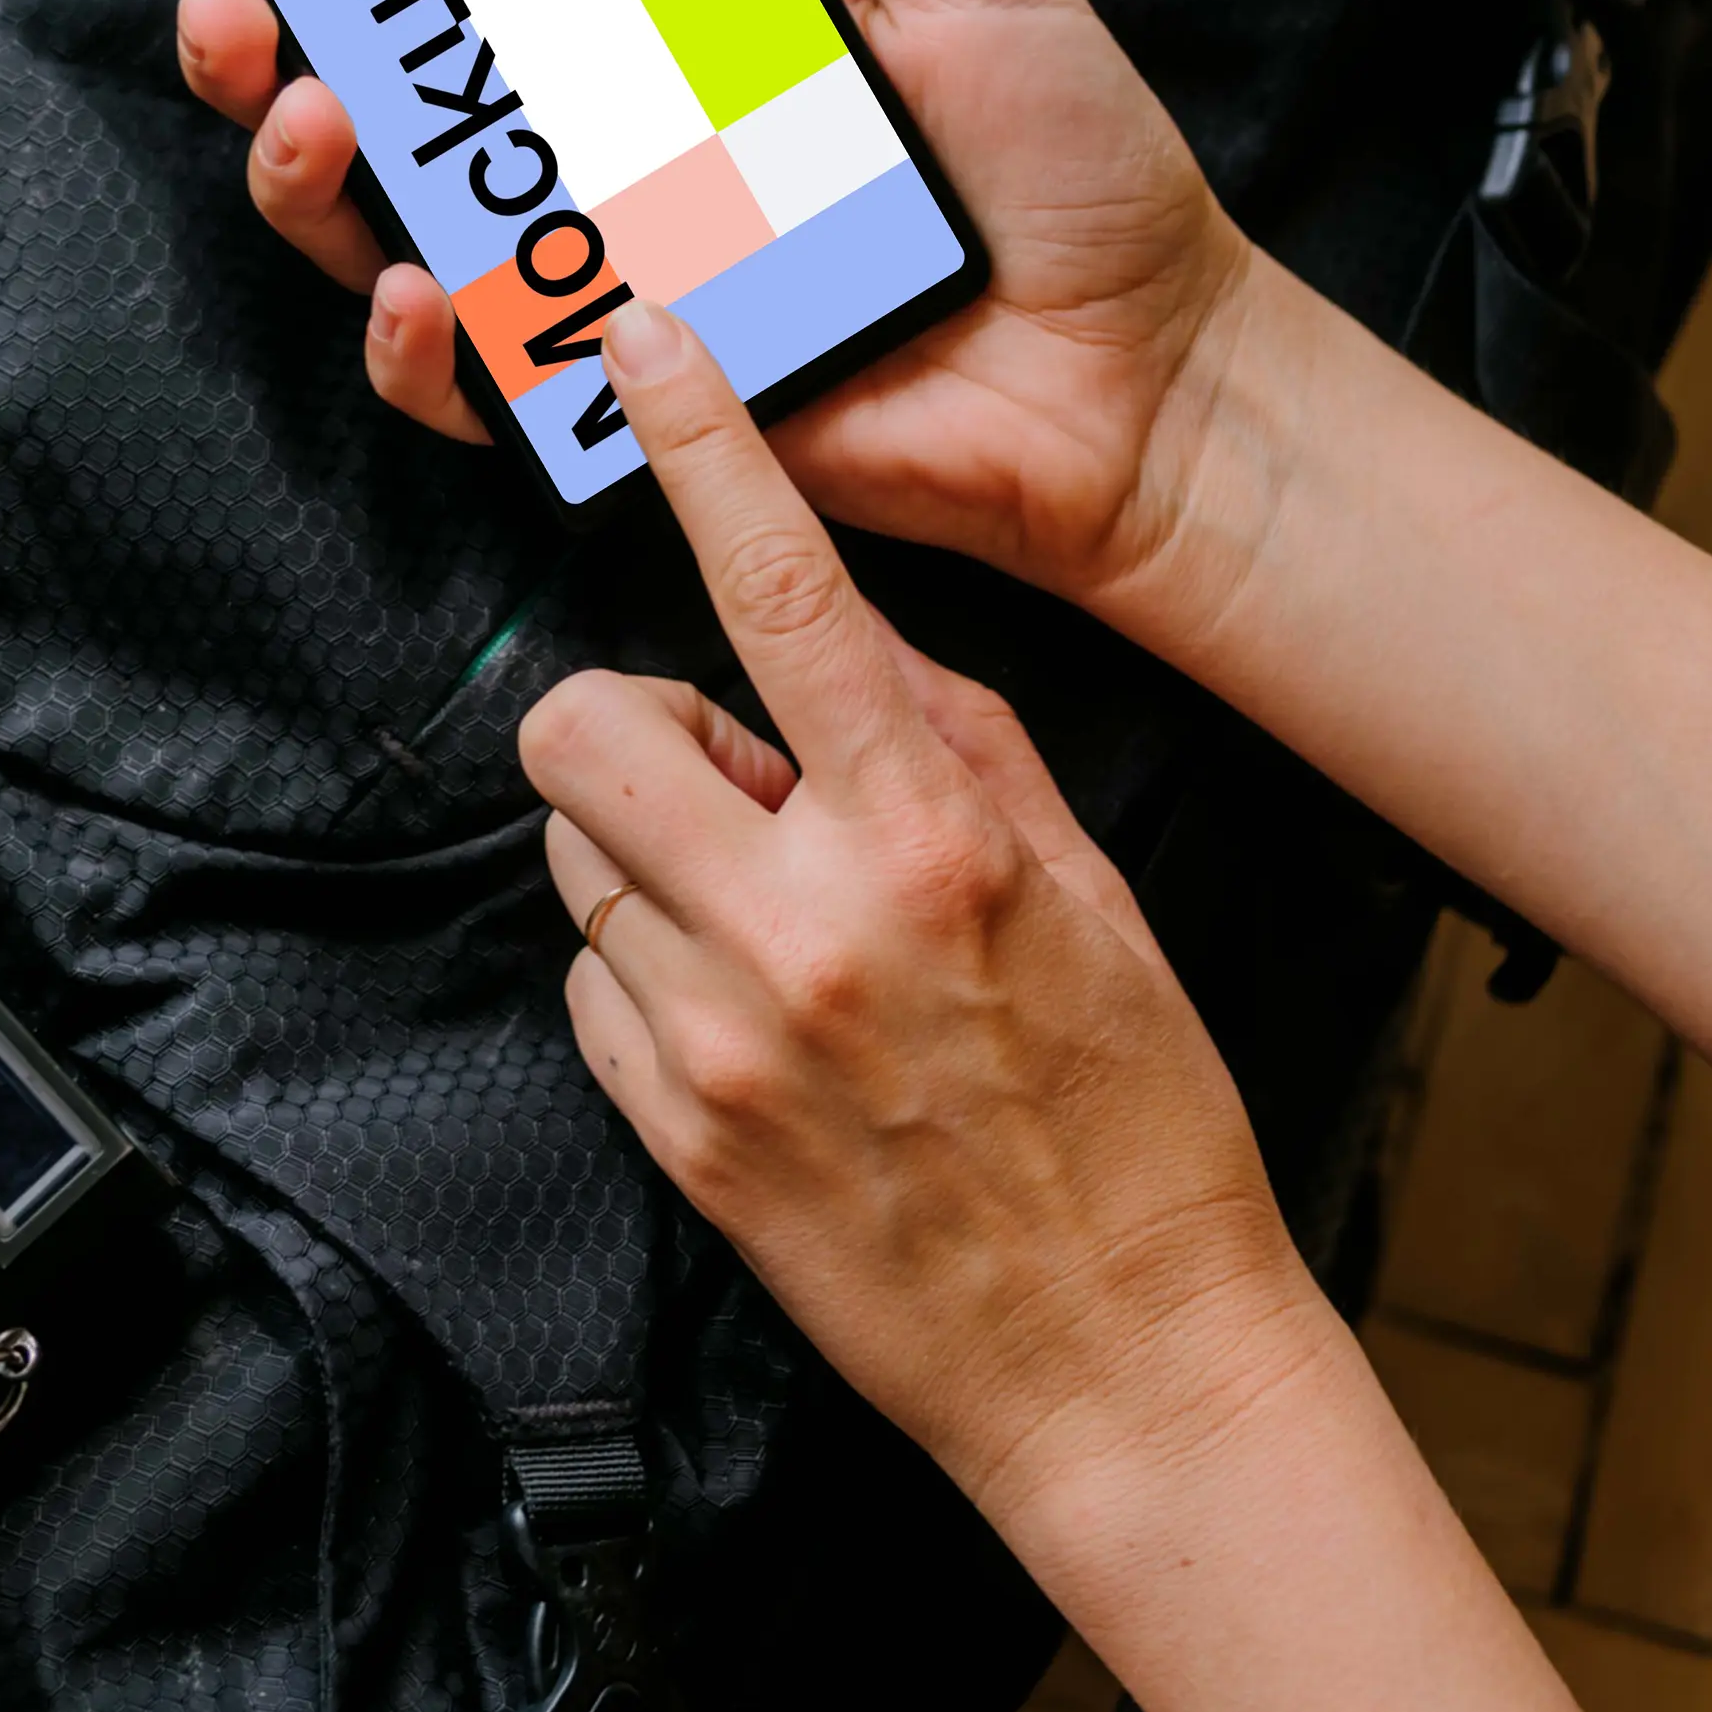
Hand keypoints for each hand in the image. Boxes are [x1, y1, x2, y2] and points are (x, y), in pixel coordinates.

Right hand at [172, 0, 1255, 636]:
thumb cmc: (1073, 176)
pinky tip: (420, 292)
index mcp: (667, 51)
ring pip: (398, 248)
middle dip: (276, 59)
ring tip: (313, 126)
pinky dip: (432, 349)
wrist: (1151, 372)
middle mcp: (615, 168)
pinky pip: (493, 390)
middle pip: (393, 115)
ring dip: (318, 191)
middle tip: (239, 8)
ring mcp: (613, 288)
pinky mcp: (639, 408)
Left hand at [525, 296, 1328, 1524]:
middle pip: (584, 728)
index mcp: (932, 842)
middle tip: (732, 782)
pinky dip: (647, 977)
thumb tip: (849, 639)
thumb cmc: (1136, 1123)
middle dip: (636, 730)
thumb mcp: (1090, 892)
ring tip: (772, 927)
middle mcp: (805, 927)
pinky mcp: (672, 1137)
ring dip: (647, 859)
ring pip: (576, 857)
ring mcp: (721, 1041)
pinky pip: (587, 987)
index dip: (705, 451)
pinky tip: (757, 1027)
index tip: (645, 345)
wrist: (1123, 1366)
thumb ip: (958, 745)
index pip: (786, 600)